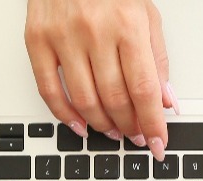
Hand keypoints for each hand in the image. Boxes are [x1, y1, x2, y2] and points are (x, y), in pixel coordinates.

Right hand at [25, 0, 178, 160]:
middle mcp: (95, 32)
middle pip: (114, 99)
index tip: (158, 143)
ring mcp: (63, 37)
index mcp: (128, 25)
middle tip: (136, 136)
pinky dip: (64, 114)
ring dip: (101, 124)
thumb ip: (157, 60)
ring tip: (113, 130)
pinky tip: (79, 124)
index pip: (144, 88)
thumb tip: (165, 101)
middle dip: (129, 126)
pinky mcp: (37, 40)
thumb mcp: (146, 15)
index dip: (152, 123)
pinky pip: (48, 90)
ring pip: (84, 100)